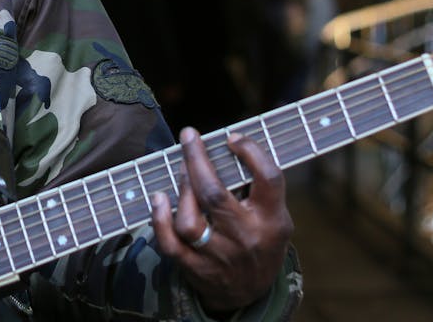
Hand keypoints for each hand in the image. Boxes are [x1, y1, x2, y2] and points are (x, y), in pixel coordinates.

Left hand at [151, 128, 293, 312]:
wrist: (252, 294)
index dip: (251, 152)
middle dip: (196, 159)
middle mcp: (246, 238)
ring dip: (180, 190)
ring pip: (189, 222)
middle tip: (189, 137)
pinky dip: (159, 220)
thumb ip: (258, 188)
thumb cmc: (261, 241)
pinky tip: (158, 199)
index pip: (268, 179)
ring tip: (181, 170)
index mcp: (272, 220)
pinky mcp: (196, 269)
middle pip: (215, 195)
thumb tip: (226, 146)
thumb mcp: (274, 217)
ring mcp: (219, 256)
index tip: (232, 137)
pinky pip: (171, 244)